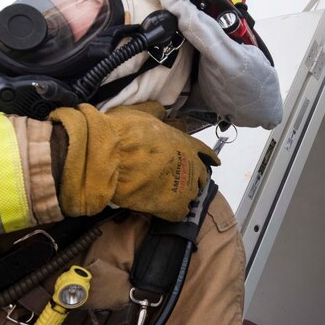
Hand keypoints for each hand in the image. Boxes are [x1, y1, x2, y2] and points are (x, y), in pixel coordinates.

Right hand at [50, 102, 219, 220]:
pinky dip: (173, 212)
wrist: (110, 156)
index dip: (208, 157)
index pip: (204, 151)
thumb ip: (156, 114)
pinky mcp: (172, 205)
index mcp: (185, 143)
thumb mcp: (142, 113)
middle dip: (196, 177)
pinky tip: (166, 211)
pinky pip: (180, 212)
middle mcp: (190, 165)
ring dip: (184, 195)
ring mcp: (183, 186)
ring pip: (192, 195)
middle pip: (202, 175)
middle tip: (185, 180)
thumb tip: (161, 111)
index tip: (214, 162)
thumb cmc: (125, 132)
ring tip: (173, 197)